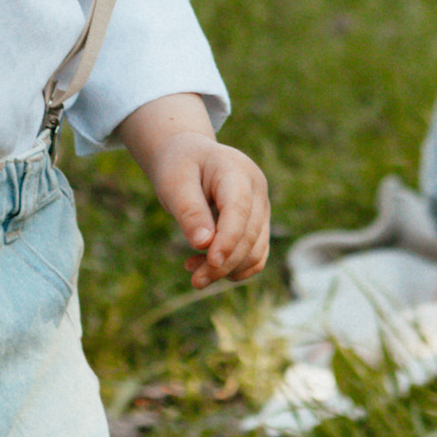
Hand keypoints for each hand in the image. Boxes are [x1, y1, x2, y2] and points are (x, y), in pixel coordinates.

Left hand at [116, 96, 272, 287]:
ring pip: (256, 250)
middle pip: (249, 234)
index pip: (239, 209)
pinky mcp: (259, 224)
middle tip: (194, 280)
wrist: (190, 156)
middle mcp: (257, 189)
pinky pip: (256, 255)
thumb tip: (203, 243)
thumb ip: (189, 211)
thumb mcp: (174, 183)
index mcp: (236, 170)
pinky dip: (235, 268)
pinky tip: (208, 267)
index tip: (212, 263)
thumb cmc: (180, 166)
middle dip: (223, 263)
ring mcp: (262, 207)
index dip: (228, 238)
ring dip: (228, 269)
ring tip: (193, 270)